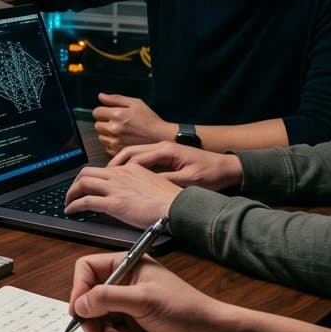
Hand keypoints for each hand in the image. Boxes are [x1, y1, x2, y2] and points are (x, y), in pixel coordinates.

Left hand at [64, 164, 181, 228]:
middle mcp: (120, 174)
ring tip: (68, 202)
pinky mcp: (114, 204)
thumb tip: (129, 192)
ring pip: (83, 183)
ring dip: (71, 193)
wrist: (178, 207)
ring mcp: (115, 188)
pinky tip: (71, 211)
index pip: (103, 169)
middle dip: (75, 182)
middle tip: (73, 192)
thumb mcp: (152, 183)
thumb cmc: (171, 200)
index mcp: (130, 168)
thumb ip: (137, 183)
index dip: (91, 177)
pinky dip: (74, 205)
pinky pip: (86, 201)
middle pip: (87, 172)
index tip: (87, 185)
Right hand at [67, 253, 243, 331]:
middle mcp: (125, 284)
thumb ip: (108, 298)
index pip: (88, 269)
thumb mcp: (144, 300)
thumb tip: (80, 304)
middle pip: (89, 297)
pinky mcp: (132, 327)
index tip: (79, 309)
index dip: (79, 288)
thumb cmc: (186, 310)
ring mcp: (128, 306)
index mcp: (128, 266)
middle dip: (91, 317)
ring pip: (98, 318)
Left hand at [92, 93, 170, 154]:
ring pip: (100, 137)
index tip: (109, 113)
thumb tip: (100, 96)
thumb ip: (116, 99)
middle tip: (117, 123)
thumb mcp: (135, 103)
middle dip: (104, 122)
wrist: (162, 137)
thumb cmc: (150, 120)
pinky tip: (123, 140)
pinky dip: (112, 144)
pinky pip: (106, 147)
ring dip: (107, 134)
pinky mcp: (118, 152)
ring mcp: (116, 141)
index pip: (96, 112)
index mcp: (118, 115)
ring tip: (121, 132)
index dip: (102, 111)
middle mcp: (114, 129)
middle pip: (97, 125)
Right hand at [111, 143, 242, 192]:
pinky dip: (130, 164)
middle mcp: (161, 146)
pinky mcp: (166, 155)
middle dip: (115, 163)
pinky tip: (126, 175)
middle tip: (102, 176)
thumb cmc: (211, 173)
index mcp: (165, 150)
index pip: (135, 157)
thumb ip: (166, 181)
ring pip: (134, 153)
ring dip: (121, 163)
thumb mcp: (189, 180)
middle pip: (130, 151)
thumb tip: (145, 185)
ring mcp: (163, 149)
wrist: (227, 167)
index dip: (120, 169)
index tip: (108, 179)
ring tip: (109, 176)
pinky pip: (142, 157)